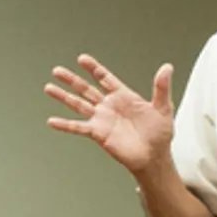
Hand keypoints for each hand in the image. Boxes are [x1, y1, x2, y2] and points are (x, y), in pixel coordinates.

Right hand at [44, 56, 174, 178]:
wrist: (154, 157)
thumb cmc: (160, 134)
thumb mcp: (163, 108)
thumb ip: (161, 88)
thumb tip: (167, 68)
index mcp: (123, 96)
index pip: (104, 78)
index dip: (93, 68)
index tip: (82, 59)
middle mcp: (109, 106)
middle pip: (86, 89)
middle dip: (72, 80)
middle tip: (57, 71)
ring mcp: (102, 120)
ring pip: (78, 104)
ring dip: (64, 97)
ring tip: (49, 88)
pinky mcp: (98, 134)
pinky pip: (78, 128)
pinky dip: (65, 125)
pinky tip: (52, 121)